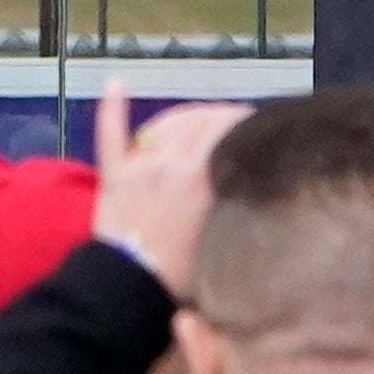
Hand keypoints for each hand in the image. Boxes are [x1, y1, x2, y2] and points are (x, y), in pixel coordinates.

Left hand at [86, 89, 245, 279]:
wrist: (128, 292)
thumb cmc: (183, 273)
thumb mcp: (224, 233)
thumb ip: (235, 197)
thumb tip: (252, 176)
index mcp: (201, 175)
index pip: (231, 129)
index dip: (248, 123)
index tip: (261, 128)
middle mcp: (171, 160)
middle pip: (202, 120)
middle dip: (223, 116)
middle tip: (238, 124)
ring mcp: (139, 164)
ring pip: (168, 122)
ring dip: (189, 114)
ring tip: (203, 115)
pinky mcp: (113, 175)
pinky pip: (111, 134)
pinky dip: (112, 107)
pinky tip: (115, 82)